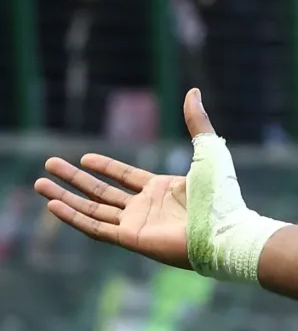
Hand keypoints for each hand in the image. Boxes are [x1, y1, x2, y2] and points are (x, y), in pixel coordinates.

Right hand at [33, 90, 217, 267]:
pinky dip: (73, 217)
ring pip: (92, 209)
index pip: (125, 177)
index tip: (83, 158)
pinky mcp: (130, 239)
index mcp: (163, 189)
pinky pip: (95, 227)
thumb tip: (193, 92)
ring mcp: (137, 224)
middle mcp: (147, 207)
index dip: (104, 167)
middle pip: (102, 192)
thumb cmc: (221, 194)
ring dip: (65, 196)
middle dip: (74, 180)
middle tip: (49, 164)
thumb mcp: (208, 150)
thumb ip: (197, 123)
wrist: (225, 230)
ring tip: (39, 184)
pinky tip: (53, 206)